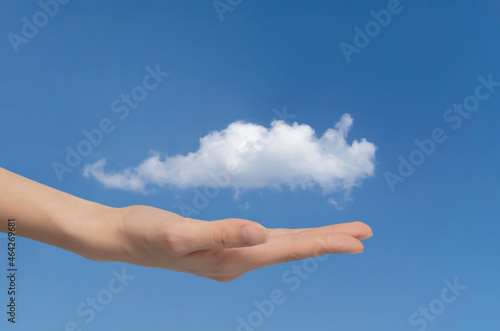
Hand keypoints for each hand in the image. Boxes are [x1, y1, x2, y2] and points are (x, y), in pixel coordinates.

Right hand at [105, 205, 372, 281]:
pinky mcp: (224, 247)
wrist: (122, 238)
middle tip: (366, 233)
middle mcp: (238, 261)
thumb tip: (262, 232)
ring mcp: (232, 256)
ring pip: (283, 247)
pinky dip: (289, 239)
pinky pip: (267, 243)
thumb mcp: (179, 232)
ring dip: (314, 240)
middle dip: (330, 241)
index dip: (325, 243)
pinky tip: (292, 238)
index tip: (360, 240)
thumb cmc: (146, 233)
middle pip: (293, 249)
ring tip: (342, 235)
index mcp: (232, 259)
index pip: (288, 249)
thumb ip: (220, 233)